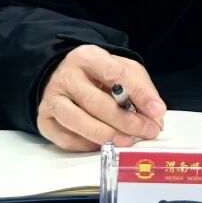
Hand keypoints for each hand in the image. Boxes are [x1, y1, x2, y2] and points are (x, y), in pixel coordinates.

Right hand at [37, 45, 165, 150]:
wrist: (68, 78)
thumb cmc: (102, 76)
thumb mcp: (126, 71)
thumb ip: (142, 90)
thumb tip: (156, 115)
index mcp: (88, 58)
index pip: (114, 74)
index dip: (138, 94)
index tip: (157, 112)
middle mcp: (66, 77)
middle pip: (94, 101)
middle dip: (125, 120)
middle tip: (147, 131)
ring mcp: (51, 99)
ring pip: (75, 120)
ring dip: (105, 134)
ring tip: (127, 141)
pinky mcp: (44, 120)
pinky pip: (65, 138)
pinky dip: (87, 144)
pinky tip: (105, 144)